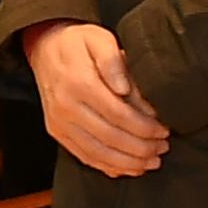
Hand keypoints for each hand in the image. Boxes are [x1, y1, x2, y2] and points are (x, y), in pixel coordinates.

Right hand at [25, 19, 168, 176]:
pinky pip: (84, 156)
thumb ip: (113, 62)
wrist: (44, 47)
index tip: (163, 131)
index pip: (118, 114)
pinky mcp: (57, 132)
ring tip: (151, 162)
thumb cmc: (77, 43)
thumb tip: (125, 89)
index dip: (144, 127)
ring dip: (128, 162)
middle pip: (110, 137)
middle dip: (141, 148)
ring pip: (98, 153)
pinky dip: (108, 166)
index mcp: (79, 83)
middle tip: (163, 148)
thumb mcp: (99, 39)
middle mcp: (66, 107)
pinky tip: (128, 168)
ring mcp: (59, 122)